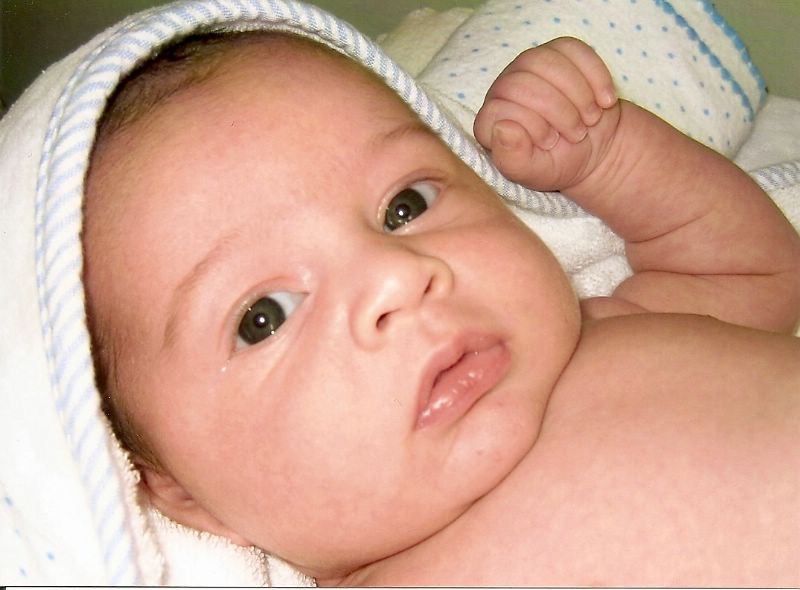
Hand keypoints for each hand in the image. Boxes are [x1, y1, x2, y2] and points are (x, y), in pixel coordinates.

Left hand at [474, 37, 619, 191]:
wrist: (592, 147)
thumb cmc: (557, 162)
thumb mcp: (534, 172)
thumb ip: (512, 159)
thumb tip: (502, 128)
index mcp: (491, 120)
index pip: (499, 110)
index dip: (530, 125)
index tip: (551, 142)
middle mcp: (503, 88)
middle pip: (522, 83)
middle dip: (558, 110)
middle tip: (578, 133)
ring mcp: (529, 65)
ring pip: (546, 61)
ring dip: (578, 92)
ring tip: (591, 117)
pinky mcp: (558, 51)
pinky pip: (573, 49)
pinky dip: (595, 76)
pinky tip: (605, 100)